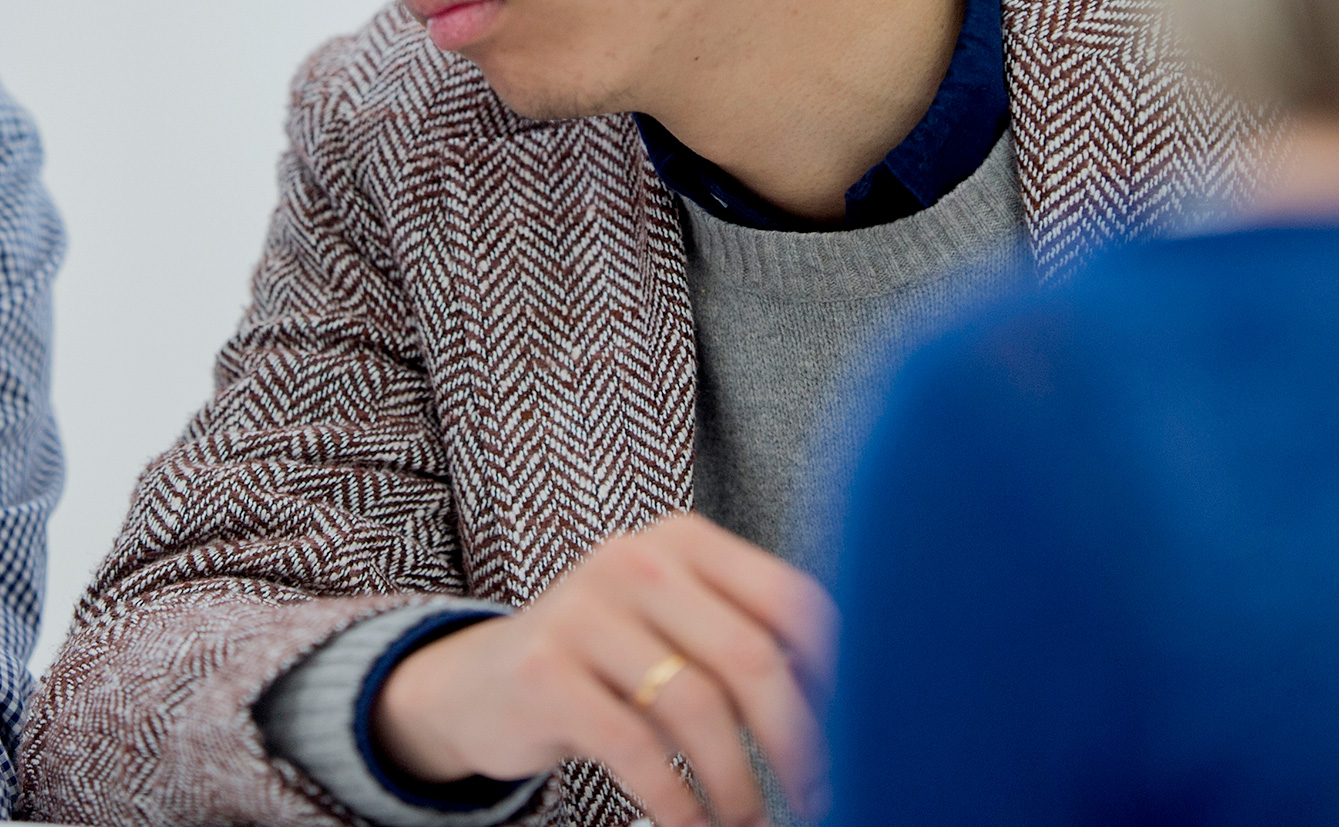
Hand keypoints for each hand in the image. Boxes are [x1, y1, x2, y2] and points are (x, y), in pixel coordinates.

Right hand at [371, 513, 837, 826]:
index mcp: (684, 540)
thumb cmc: (606, 661)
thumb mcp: (673, 628)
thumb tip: (849, 706)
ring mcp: (582, 611)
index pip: (791, 597)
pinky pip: (635, 750)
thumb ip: (743, 638)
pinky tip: (694, 826)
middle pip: (750, 656)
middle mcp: (635, 559)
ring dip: (737, 785)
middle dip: (797, 742)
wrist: (481, 682)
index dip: (837, 674)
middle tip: (817, 794)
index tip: (857, 733)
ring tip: (749, 821)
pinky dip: (678, 803)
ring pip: (696, 708)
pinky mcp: (544, 672)